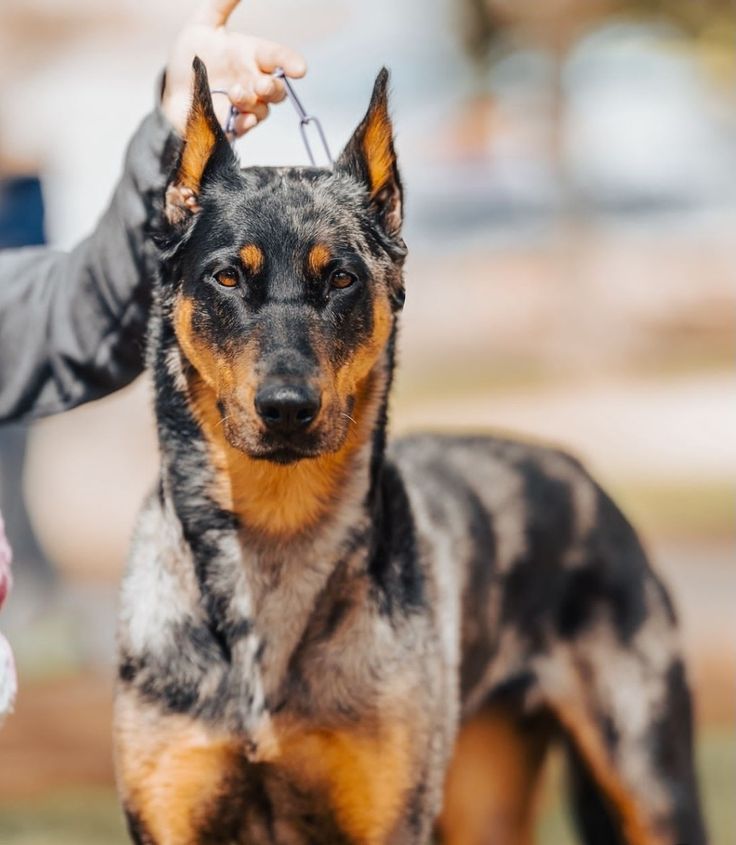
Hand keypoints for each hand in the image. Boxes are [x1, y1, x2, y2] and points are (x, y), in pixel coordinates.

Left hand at [162, 0, 305, 136]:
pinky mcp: (234, 126)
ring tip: (234, 93)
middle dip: (274, 87)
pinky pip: (247, 127)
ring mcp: (246, 106)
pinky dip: (246, 123)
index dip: (290, 62)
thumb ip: (220, 5)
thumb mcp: (202, 25)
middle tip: (262, 84)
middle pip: (278, 89)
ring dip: (253, 102)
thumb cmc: (191, 59)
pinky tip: (241, 118)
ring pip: (264, 109)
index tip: (299, 69)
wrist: (173, 90)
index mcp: (251, 56)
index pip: (278, 57)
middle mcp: (253, 82)